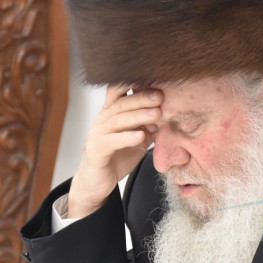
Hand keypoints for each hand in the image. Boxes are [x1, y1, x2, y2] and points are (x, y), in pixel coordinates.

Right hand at [67, 85, 161, 217]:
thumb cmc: (118, 156)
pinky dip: (127, 137)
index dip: (133, 83)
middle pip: (121, 104)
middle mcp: (102, 120)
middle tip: (160, 96)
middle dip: (141, 98)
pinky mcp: (96, 151)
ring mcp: (97, 134)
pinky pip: (111, 141)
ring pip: (117, 120)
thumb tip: (167, 114)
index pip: (118, 92)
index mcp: (111, 113)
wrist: (98, 181)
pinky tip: (141, 136)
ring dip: (138, 116)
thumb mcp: (138, 138)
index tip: (154, 80)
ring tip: (156, 114)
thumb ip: (149, 125)